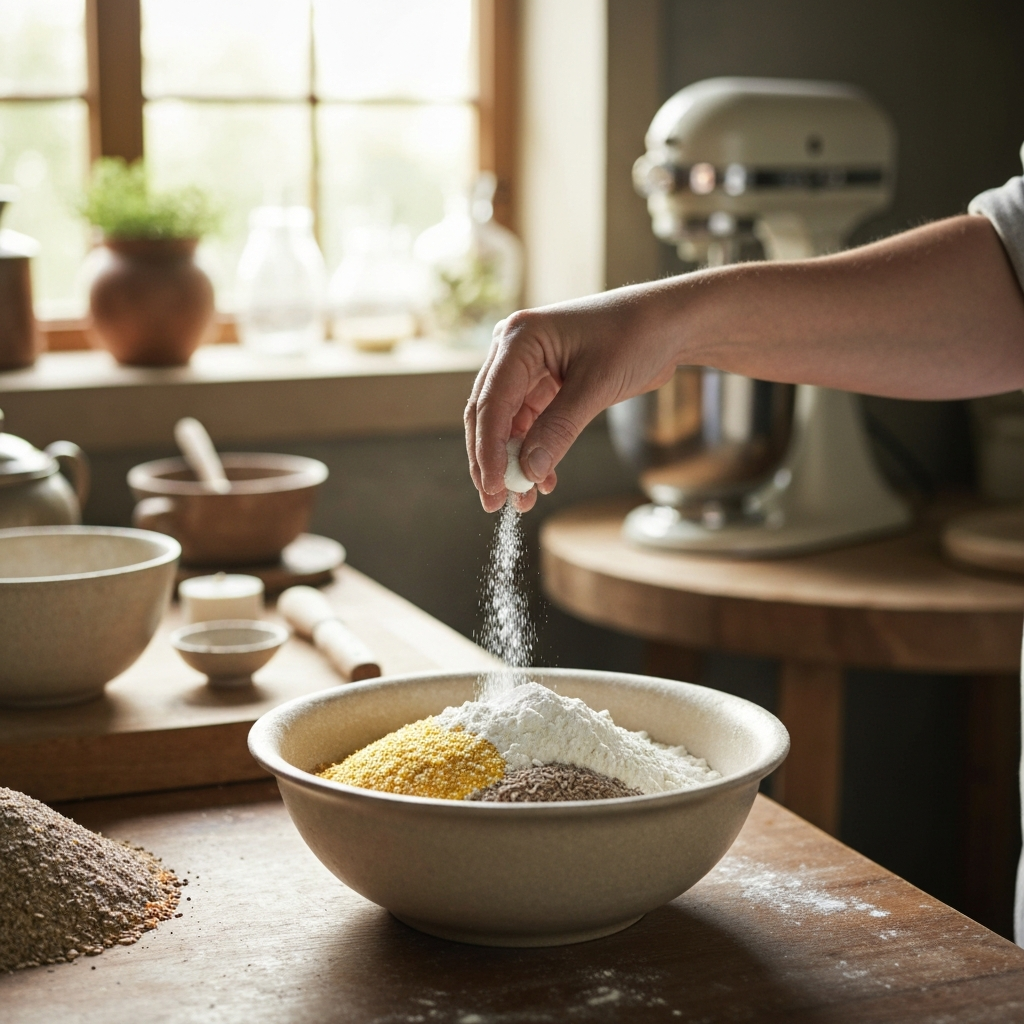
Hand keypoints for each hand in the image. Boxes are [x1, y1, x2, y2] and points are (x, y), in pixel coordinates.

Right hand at [465, 283, 685, 511]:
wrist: (668, 324)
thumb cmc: (635, 336)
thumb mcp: (597, 385)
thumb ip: (560, 428)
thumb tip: (529, 471)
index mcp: (519, 339)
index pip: (491, 402)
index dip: (489, 448)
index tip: (495, 486)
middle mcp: (514, 352)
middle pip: (488, 415)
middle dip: (491, 460)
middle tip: (496, 502)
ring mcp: (527, 369)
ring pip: (506, 425)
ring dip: (512, 462)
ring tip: (522, 499)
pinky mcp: (544, 386)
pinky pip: (529, 425)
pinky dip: (533, 452)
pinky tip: (542, 479)